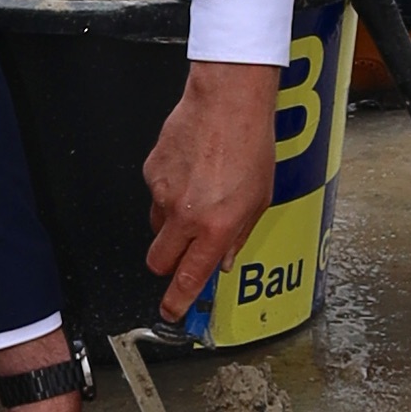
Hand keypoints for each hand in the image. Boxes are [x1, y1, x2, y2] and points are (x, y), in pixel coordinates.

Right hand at [141, 62, 280, 325]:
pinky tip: (191, 170)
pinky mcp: (151, 170)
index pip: (188, 278)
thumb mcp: (259, 199)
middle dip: (168, 264)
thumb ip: (238, 235)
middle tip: (184, 252)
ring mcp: (163, 193)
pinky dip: (170, 189)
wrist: (227, 101)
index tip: (172, 311)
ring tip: (197, 196)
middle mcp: (185, 215)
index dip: (177, 301)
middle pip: (158, 260)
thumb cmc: (250, 144)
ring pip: (157, 225)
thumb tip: (224, 259)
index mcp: (216, 228)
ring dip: (171, 223)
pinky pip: (156, 193)